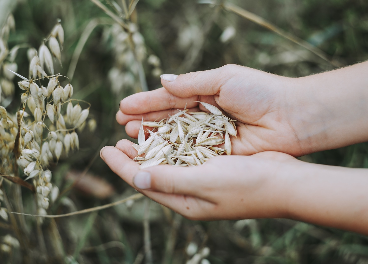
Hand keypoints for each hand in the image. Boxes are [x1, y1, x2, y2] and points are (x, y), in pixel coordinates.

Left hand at [100, 139, 295, 219]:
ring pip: (167, 162)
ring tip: (134, 135)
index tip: (103, 149)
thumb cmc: (246, 185)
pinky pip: (184, 155)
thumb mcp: (204, 182)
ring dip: (150, 148)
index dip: (121, 167)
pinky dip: (171, 144)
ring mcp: (202, 180)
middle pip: (152, 173)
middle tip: (115, 141)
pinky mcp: (214, 166)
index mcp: (185, 201)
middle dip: (132, 158)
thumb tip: (135, 177)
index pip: (144, 182)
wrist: (285, 182)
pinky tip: (165, 133)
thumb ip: (169, 180)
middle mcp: (190, 192)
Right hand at [117, 64, 306, 155]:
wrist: (292, 117)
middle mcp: (203, 116)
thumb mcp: (224, 79)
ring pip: (175, 137)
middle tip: (121, 124)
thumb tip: (162, 81)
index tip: (124, 107)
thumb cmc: (260, 92)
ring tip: (130, 137)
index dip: (146, 102)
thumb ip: (191, 83)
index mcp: (204, 94)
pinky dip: (171, 153)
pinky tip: (153, 153)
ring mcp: (209, 136)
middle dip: (145, 120)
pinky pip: (189, 154)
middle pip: (168, 119)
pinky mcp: (217, 154)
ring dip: (153, 137)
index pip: (169, 98)